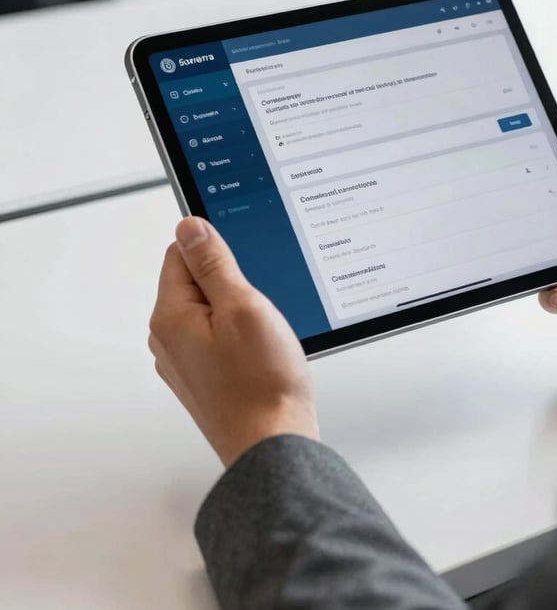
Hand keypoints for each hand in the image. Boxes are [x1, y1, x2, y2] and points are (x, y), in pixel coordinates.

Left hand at [149, 217, 318, 467]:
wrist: (272, 445)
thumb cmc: (261, 384)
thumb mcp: (243, 307)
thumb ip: (213, 263)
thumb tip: (190, 227)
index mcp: (170, 317)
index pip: (181, 252)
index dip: (217, 250)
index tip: (244, 264)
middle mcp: (168, 340)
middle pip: (195, 281)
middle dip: (231, 283)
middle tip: (258, 306)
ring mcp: (184, 362)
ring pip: (210, 310)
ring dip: (237, 311)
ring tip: (263, 335)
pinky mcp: (203, 377)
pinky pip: (217, 337)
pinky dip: (239, 335)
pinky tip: (261, 353)